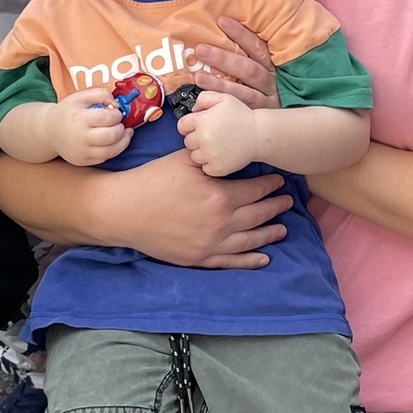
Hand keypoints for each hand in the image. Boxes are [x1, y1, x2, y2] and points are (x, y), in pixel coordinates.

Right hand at [52, 87, 129, 165]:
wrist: (49, 130)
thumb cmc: (68, 112)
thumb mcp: (80, 97)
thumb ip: (100, 94)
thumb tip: (117, 104)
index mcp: (79, 118)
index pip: (107, 118)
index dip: (117, 115)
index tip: (117, 113)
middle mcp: (79, 137)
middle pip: (110, 136)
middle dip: (121, 129)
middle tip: (121, 124)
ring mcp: (81, 151)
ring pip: (111, 151)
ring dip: (123, 141)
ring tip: (125, 133)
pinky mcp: (82, 161)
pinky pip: (104, 158)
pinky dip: (114, 150)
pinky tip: (115, 142)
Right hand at [100, 151, 291, 267]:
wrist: (124, 210)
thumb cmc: (152, 180)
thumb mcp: (185, 160)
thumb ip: (211, 157)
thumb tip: (229, 149)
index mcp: (219, 195)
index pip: (256, 190)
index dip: (270, 185)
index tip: (279, 180)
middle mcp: (221, 223)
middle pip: (259, 215)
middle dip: (276, 207)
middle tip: (288, 201)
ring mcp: (211, 244)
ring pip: (250, 240)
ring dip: (270, 234)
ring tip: (283, 229)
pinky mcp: (199, 259)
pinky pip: (232, 262)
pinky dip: (251, 261)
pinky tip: (264, 258)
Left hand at [176, 90, 257, 177]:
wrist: (259, 135)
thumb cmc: (242, 115)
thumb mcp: (224, 98)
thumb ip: (204, 98)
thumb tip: (193, 109)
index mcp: (201, 120)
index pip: (182, 126)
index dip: (190, 125)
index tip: (199, 127)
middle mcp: (203, 138)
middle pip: (188, 141)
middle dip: (197, 138)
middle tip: (211, 136)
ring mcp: (210, 155)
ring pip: (195, 156)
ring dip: (202, 152)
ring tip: (217, 146)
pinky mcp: (217, 168)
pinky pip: (205, 168)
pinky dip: (211, 164)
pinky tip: (221, 155)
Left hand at [191, 17, 279, 109]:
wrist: (284, 122)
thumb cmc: (267, 90)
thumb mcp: (265, 69)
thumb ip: (249, 55)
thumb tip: (223, 30)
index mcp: (272, 67)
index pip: (257, 47)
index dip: (241, 34)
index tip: (222, 21)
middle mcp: (271, 83)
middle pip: (248, 69)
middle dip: (223, 58)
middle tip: (200, 49)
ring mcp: (266, 102)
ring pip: (243, 92)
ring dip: (219, 84)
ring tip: (198, 76)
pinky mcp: (258, 117)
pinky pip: (239, 110)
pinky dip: (223, 104)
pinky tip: (206, 100)